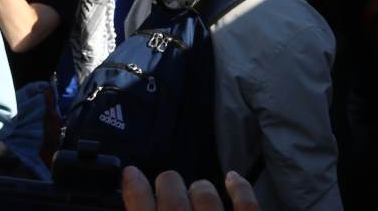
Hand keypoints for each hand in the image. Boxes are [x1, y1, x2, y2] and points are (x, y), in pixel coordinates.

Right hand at [121, 167, 258, 210]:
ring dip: (200, 189)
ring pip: (204, 194)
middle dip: (169, 183)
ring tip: (198, 191)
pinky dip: (239, 188)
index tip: (131, 173)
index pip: (140, 205)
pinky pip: (246, 203)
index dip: (134, 186)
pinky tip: (232, 178)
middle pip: (171, 192)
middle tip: (169, 184)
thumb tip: (133, 204)